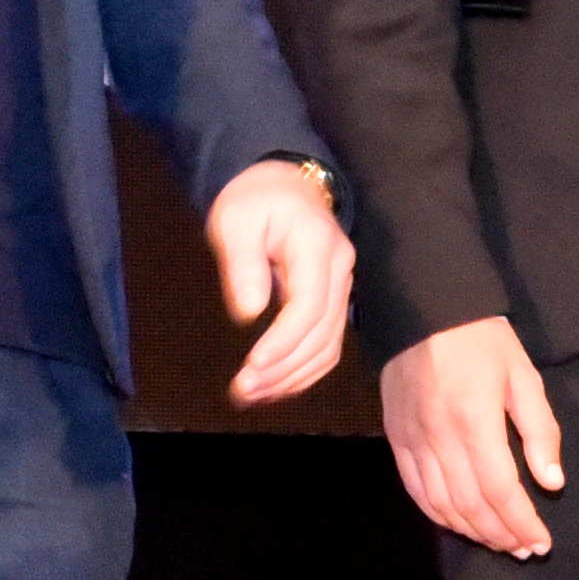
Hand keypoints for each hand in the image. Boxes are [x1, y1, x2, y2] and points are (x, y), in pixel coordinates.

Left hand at [206, 160, 353, 405]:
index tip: (252, 365)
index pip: (309, 306)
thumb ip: (243, 264)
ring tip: (252, 394)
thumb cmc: (254, 200)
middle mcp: (340, 272)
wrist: (282, 185)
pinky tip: (273, 386)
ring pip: (327, 348)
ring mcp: (342, 289)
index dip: (283, 342)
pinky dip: (302, 372)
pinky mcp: (333, 303)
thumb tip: (249, 313)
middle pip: (321, 335)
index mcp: (319, 247)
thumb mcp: (236, 220)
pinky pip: (326, 347)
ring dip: (291, 378)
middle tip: (242, 390)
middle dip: (282, 369)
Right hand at [383, 312, 565, 558]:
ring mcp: (412, 439)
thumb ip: (540, 431)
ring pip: (441, 504)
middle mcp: (439, 436)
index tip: (541, 541)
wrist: (425, 309)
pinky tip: (460, 524)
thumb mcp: (524, 375)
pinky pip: (415, 490)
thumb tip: (552, 483)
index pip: (500, 489)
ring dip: (472, 531)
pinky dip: (439, 515)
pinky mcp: (396, 438)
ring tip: (499, 541)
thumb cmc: (482, 339)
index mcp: (475, 419)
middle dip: (501, 534)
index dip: (521, 523)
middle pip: (470, 505)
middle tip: (525, 548)